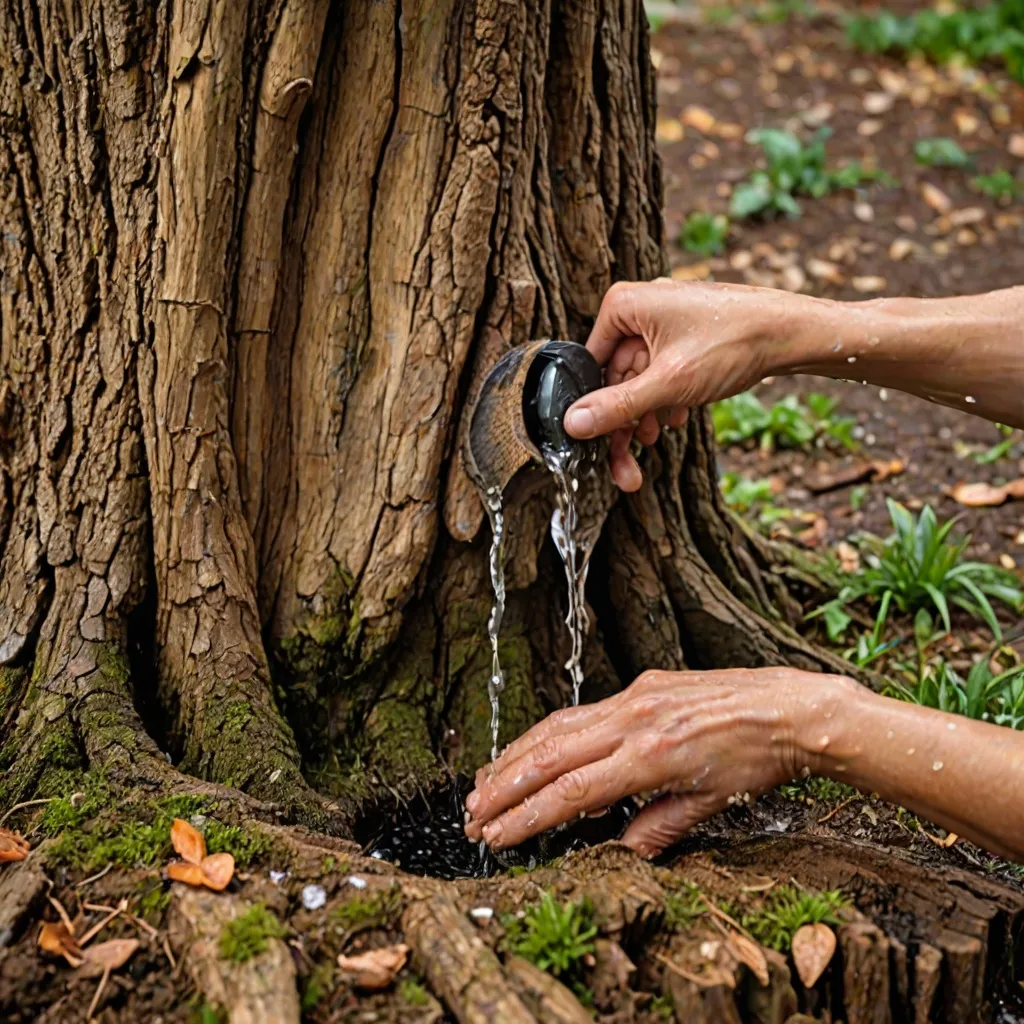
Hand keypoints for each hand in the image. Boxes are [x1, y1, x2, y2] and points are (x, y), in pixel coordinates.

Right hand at [464, 667, 840, 856]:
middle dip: (504, 787)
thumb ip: (659, 827)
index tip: (496, 837)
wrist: (792, 707)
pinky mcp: (641, 684)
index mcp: (651, 756)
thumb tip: (620, 851)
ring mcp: (635, 697)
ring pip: (558, 726)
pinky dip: (547, 733)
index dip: (527, 817)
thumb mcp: (711, 803)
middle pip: (550, 756)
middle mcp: (634, 720)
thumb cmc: (759, 757)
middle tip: (472, 816)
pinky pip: (581, 710)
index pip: (571, 792)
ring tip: (484, 785)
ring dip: (516, 756)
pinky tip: (531, 749)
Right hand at [565, 280, 810, 490]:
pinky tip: (679, 416)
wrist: (792, 333)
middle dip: (625, 421)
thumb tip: (573, 424)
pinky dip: (667, 398)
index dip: (596, 407)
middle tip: (625, 468)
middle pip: (615, 377)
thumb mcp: (668, 382)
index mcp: (625, 306)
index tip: (599, 443)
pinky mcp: (684, 335)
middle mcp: (640, 308)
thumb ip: (618, 406)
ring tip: (659, 437)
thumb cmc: (734, 342)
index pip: (591, 365)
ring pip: (640, 379)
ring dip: (647, 414)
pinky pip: (661, 372)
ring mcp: (664, 321)